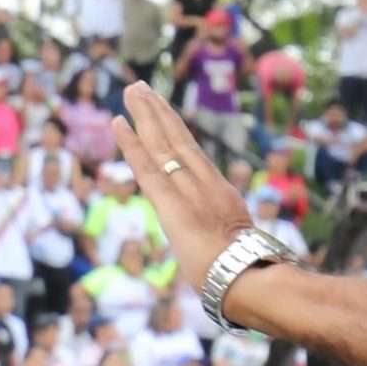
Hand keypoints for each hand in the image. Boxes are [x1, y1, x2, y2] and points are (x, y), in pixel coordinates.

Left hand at [112, 84, 254, 292]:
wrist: (246, 277)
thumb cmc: (248, 275)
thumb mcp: (238, 249)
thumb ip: (228, 240)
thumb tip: (228, 251)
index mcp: (221, 194)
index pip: (193, 155)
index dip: (175, 130)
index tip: (162, 109)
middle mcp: (204, 184)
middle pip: (177, 139)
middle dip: (158, 112)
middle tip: (141, 88)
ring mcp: (188, 190)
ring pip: (162, 144)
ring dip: (144, 115)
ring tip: (132, 90)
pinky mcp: (169, 202)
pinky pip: (145, 167)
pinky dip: (130, 143)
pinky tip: (117, 122)